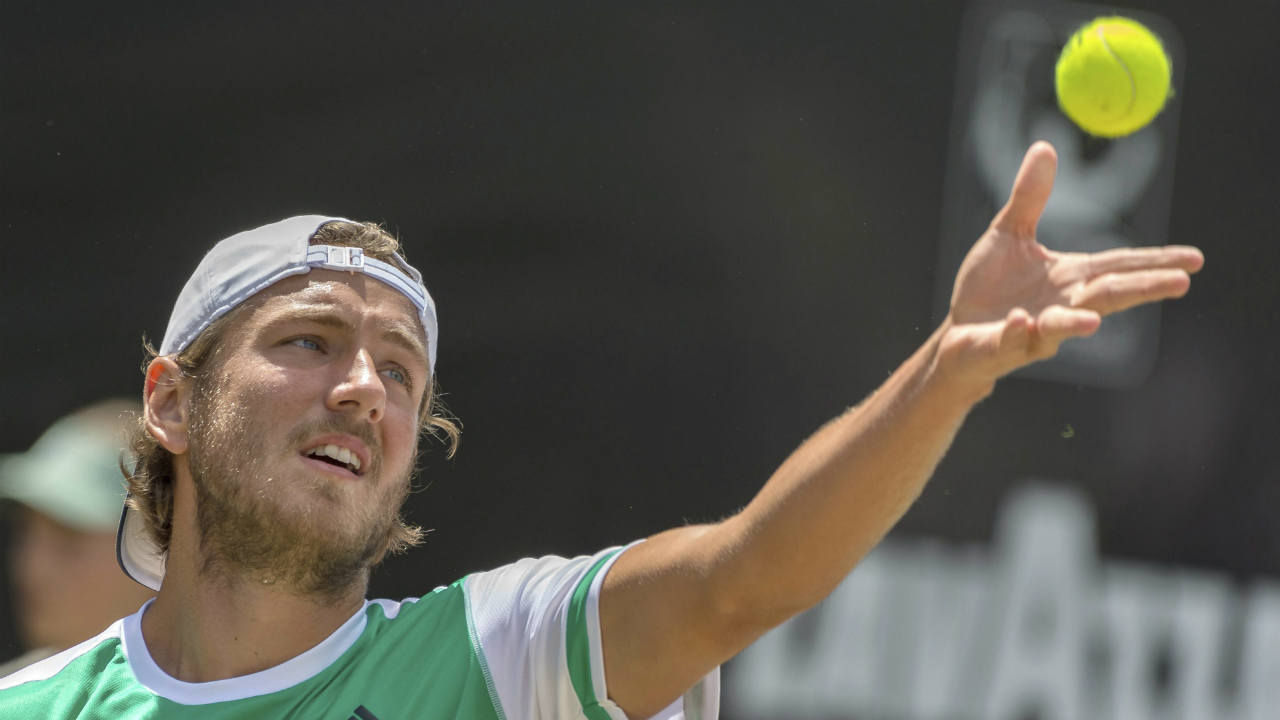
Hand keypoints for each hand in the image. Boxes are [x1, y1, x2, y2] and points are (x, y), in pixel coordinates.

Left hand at [939, 141, 1203, 389]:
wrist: (958, 331)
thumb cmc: (989, 286)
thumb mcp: (1008, 233)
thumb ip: (1030, 197)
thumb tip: (1046, 147)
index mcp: (1071, 277)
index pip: (1120, 266)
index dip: (1156, 261)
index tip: (1195, 259)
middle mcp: (1062, 305)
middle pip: (1108, 296)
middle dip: (1142, 289)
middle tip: (1180, 283)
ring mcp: (1036, 330)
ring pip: (1062, 327)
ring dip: (1076, 323)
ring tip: (1094, 321)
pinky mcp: (1004, 347)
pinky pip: (1014, 340)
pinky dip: (1018, 331)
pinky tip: (1021, 319)